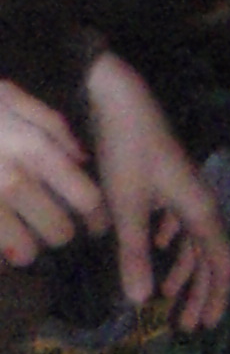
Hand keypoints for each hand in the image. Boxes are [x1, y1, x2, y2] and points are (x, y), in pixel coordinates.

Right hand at [0, 79, 105, 268]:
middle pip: (59, 230)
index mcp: (33, 149)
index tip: (94, 225)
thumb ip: (51, 124)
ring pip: (24, 249)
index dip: (96, 218)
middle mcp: (12, 179)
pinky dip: (1, 256)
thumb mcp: (7, 97)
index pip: (87, 198)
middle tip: (53, 231)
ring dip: (27, 249)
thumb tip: (83, 158)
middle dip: (60, 234)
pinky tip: (1, 251)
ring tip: (23, 244)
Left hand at [81, 53, 229, 327]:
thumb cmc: (127, 153)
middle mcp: (201, 204)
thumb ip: (134, 254)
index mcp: (200, 211)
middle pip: (210, 257)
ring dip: (183, 271)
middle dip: (199, 292)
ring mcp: (185, 194)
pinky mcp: (169, 184)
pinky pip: (179, 223)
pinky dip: (171, 243)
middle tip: (186, 324)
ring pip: (193, 241)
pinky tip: (158, 248)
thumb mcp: (126, 207)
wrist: (120, 103)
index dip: (216, 296)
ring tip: (167, 297)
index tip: (205, 325)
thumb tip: (139, 301)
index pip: (221, 263)